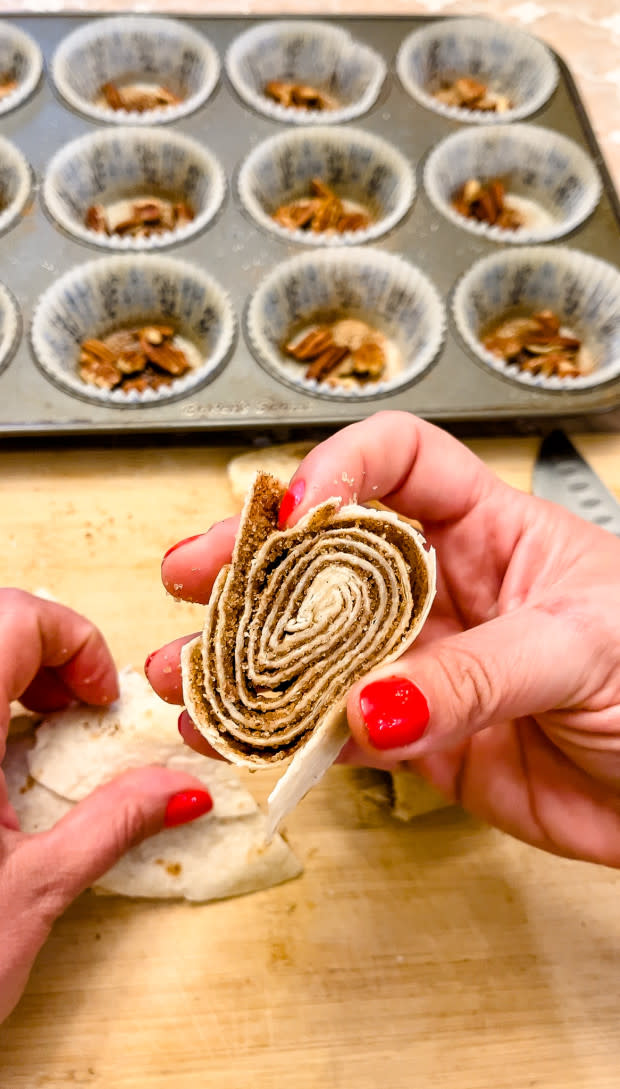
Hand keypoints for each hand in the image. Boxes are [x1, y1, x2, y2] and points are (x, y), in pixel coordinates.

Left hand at [1, 591, 211, 1024]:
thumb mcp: (37, 890)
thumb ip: (115, 824)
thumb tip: (184, 790)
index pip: (15, 618)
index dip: (73, 639)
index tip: (100, 697)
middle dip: (48, 647)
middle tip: (79, 706)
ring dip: (16, 671)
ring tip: (50, 729)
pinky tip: (7, 759)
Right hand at [148, 412, 619, 868]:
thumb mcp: (584, 650)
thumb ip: (479, 674)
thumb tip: (371, 702)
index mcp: (491, 529)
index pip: (402, 460)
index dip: (344, 466)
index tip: (298, 510)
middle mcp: (444, 587)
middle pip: (331, 552)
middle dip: (257, 559)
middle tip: (197, 574)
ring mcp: (424, 661)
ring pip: (316, 644)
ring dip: (248, 655)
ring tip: (191, 671)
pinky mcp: (415, 737)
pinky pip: (335, 728)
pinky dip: (285, 734)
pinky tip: (241, 735)